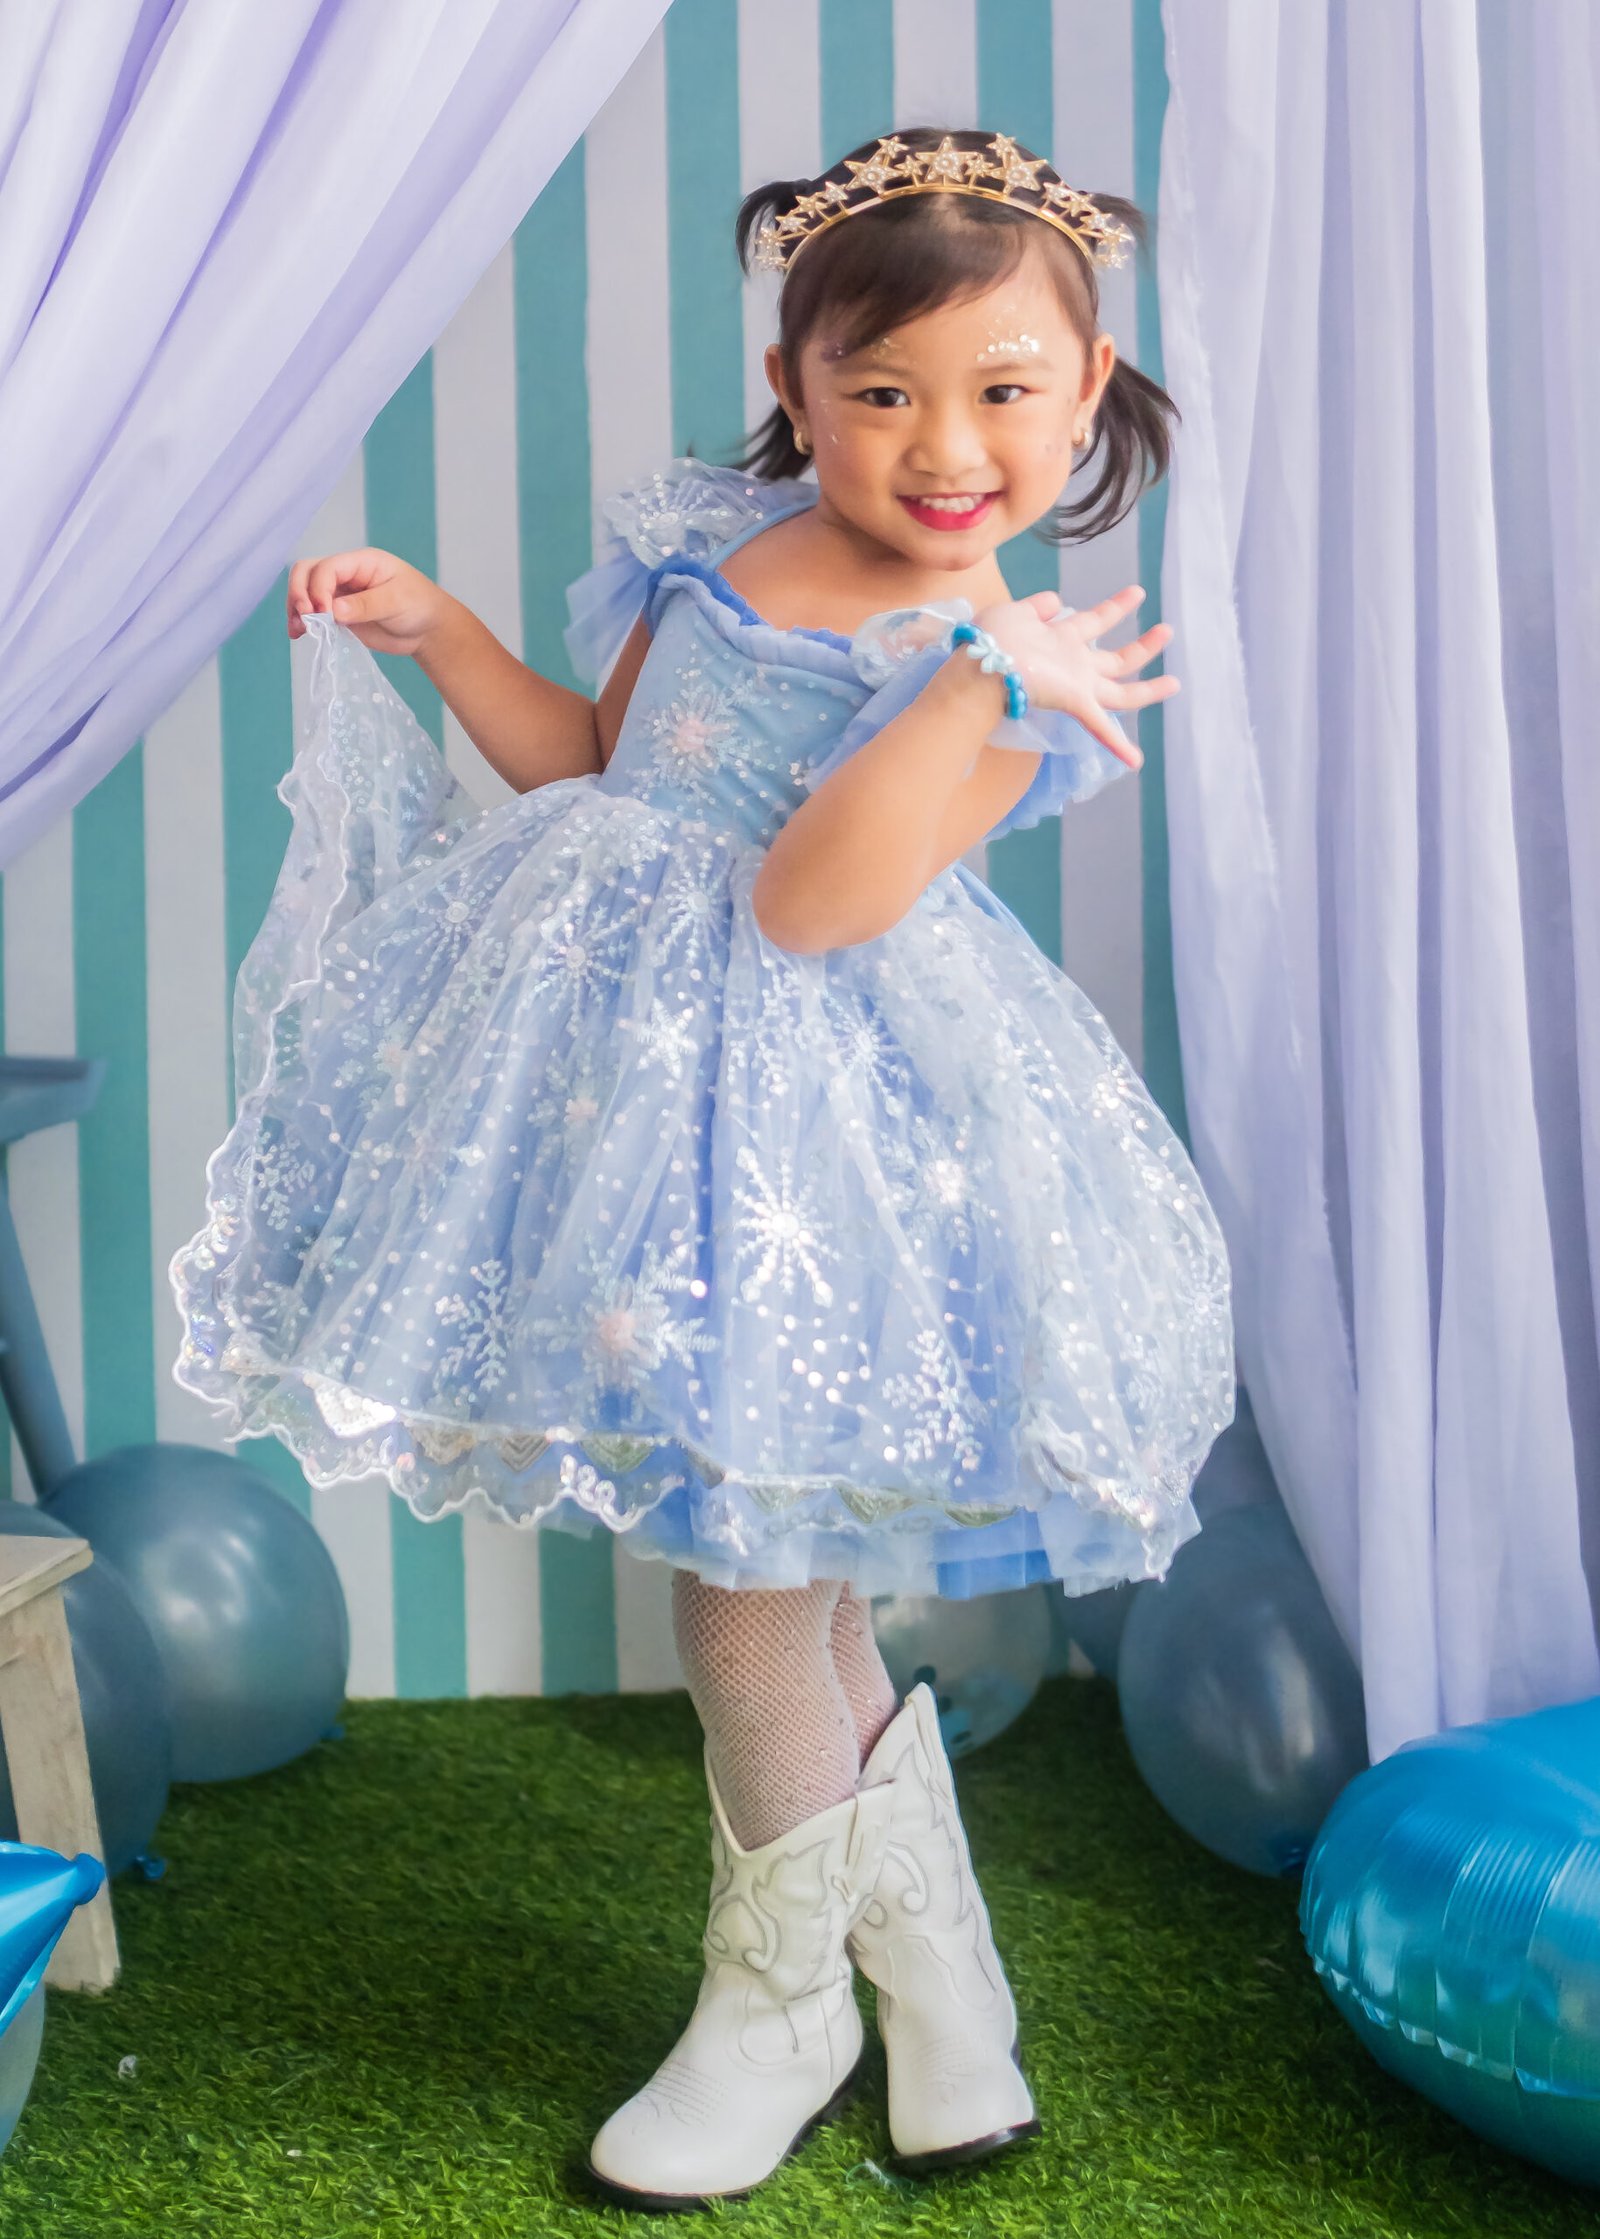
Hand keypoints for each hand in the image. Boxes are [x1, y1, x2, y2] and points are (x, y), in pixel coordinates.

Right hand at [286, 548, 450, 656]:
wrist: (427, 630)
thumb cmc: (419, 606)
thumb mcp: (396, 602)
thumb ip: (365, 605)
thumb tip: (334, 610)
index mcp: (361, 562)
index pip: (327, 567)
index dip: (318, 588)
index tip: (324, 613)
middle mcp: (345, 574)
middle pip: (307, 572)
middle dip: (299, 593)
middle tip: (305, 618)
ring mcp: (339, 594)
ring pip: (304, 592)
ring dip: (296, 609)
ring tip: (298, 630)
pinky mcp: (338, 614)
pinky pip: (313, 614)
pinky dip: (303, 622)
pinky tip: (299, 634)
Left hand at [971, 587, 1181, 768]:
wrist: (977, 667)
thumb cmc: (990, 640)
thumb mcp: (1016, 613)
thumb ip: (1038, 607)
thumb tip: (1058, 600)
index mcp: (1062, 639)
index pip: (1093, 623)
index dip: (1114, 609)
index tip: (1136, 593)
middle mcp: (1073, 663)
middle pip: (1117, 659)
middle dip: (1144, 646)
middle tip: (1168, 631)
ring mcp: (1076, 683)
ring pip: (1121, 684)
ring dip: (1148, 683)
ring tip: (1175, 680)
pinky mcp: (1073, 700)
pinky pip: (1100, 725)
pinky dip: (1117, 744)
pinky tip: (1136, 761)